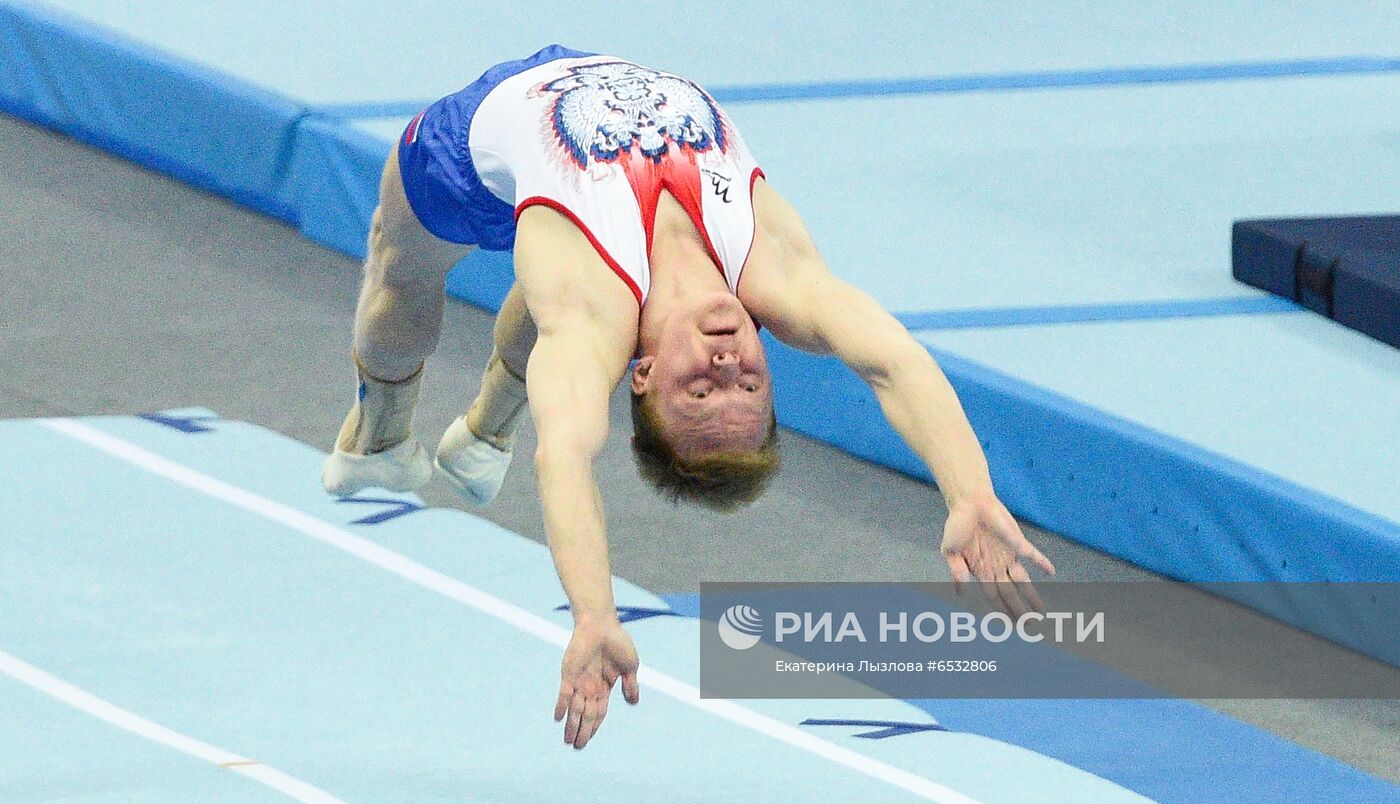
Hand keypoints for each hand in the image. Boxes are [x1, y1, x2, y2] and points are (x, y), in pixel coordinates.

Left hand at [554, 615, 639, 748]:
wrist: (602, 623)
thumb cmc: (618, 642)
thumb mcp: (630, 666)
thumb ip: (630, 685)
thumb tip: (633, 703)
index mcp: (604, 687)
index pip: (598, 712)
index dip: (594, 727)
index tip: (588, 740)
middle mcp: (590, 687)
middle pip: (586, 714)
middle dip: (581, 731)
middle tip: (576, 747)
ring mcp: (579, 681)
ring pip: (575, 708)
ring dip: (571, 724)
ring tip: (567, 740)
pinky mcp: (569, 673)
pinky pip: (564, 693)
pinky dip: (561, 705)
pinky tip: (558, 718)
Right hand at [940, 491, 1055, 616]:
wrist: (969, 502)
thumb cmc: (958, 526)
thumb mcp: (950, 551)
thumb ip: (956, 572)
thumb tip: (960, 593)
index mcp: (981, 571)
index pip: (994, 597)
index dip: (1001, 611)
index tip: (1008, 625)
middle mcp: (996, 567)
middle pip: (1010, 595)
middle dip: (1019, 611)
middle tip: (1029, 627)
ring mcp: (1008, 556)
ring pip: (1022, 581)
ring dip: (1031, 597)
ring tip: (1041, 612)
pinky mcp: (1016, 542)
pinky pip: (1032, 554)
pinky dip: (1041, 563)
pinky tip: (1051, 572)